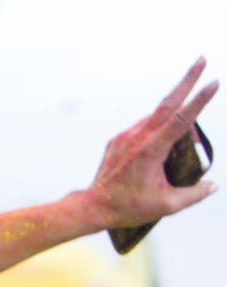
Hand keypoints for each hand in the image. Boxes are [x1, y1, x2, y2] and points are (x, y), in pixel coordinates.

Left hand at [84, 59, 217, 229]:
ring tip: (187, 141)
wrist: (93, 207)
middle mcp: (137, 137)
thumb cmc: (129, 208)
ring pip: (156, 118)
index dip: (199, 100)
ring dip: (175, 119)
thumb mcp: (167, 206)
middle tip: (202, 59)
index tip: (214, 82)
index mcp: (151, 150)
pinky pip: (142, 129)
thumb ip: (194, 194)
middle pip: (167, 102)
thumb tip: (214, 186)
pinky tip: (160, 148)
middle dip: (187, 79)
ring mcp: (125, 136)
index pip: (181, 119)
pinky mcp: (117, 140)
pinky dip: (157, 130)